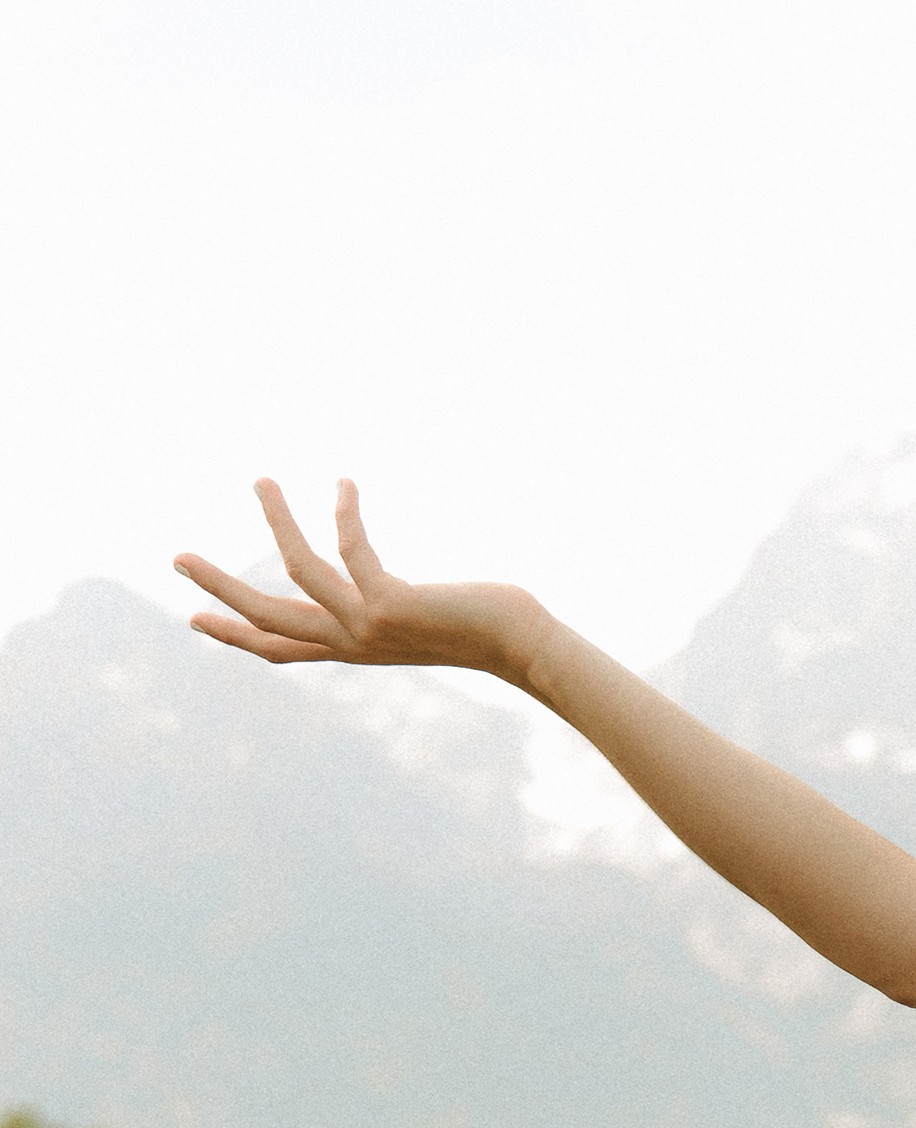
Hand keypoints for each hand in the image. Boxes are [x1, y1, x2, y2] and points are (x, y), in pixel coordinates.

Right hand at [177, 479, 546, 686]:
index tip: (197, 618)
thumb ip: (391, 607)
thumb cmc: (486, 627)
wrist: (525, 647)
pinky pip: (352, 548)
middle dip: (219, 586)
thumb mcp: (424, 619)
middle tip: (177, 557)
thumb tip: (383, 590)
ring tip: (260, 478)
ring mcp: (367, 627)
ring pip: (298, 571)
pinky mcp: (389, 605)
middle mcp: (353, 643)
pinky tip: (343, 484)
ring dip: (276, 520)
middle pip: (266, 619)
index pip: (281, 649)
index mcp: (355, 649)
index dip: (235, 634)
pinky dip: (344, 512)